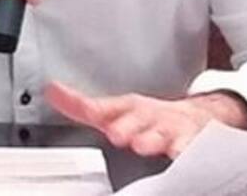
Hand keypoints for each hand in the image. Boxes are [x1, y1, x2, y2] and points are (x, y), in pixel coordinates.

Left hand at [46, 81, 246, 158]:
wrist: (194, 117)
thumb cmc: (148, 117)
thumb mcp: (116, 109)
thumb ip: (83, 106)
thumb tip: (51, 91)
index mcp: (128, 109)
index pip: (108, 109)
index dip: (96, 110)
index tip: (89, 113)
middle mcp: (148, 118)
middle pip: (136, 122)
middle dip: (127, 127)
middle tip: (116, 133)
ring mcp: (170, 131)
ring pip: (162, 135)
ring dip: (154, 139)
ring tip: (145, 144)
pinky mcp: (192, 143)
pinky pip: (191, 148)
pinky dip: (187, 151)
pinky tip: (183, 155)